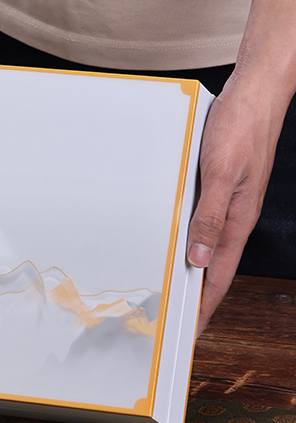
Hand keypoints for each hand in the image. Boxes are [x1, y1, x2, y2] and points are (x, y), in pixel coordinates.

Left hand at [186, 75, 284, 334]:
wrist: (254, 93)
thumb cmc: (241, 128)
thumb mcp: (221, 174)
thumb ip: (210, 216)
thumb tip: (199, 257)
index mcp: (238, 219)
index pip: (219, 275)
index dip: (203, 304)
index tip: (189, 329)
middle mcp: (233, 215)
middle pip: (212, 265)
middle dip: (194, 294)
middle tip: (172, 316)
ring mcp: (227, 201)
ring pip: (205, 243)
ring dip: (189, 267)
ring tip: (169, 287)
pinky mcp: (218, 185)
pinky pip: (200, 220)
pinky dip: (187, 237)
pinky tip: (173, 239)